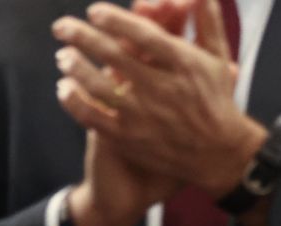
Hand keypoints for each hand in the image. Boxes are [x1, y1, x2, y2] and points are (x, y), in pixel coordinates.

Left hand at [53, 1, 267, 197]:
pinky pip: (94, 118)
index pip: (144, 35)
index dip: (116, 20)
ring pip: (99, 86)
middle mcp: (163, 90)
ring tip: (63, 55)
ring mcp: (144, 117)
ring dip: (75, 67)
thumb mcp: (219, 57)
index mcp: (184, 64)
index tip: (94, 11)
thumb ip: (206, 19)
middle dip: (82, 37)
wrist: (219, 156)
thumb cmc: (216, 99)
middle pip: (114, 56)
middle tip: (61, 26)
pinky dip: (75, 101)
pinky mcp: (130, 140)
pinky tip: (64, 88)